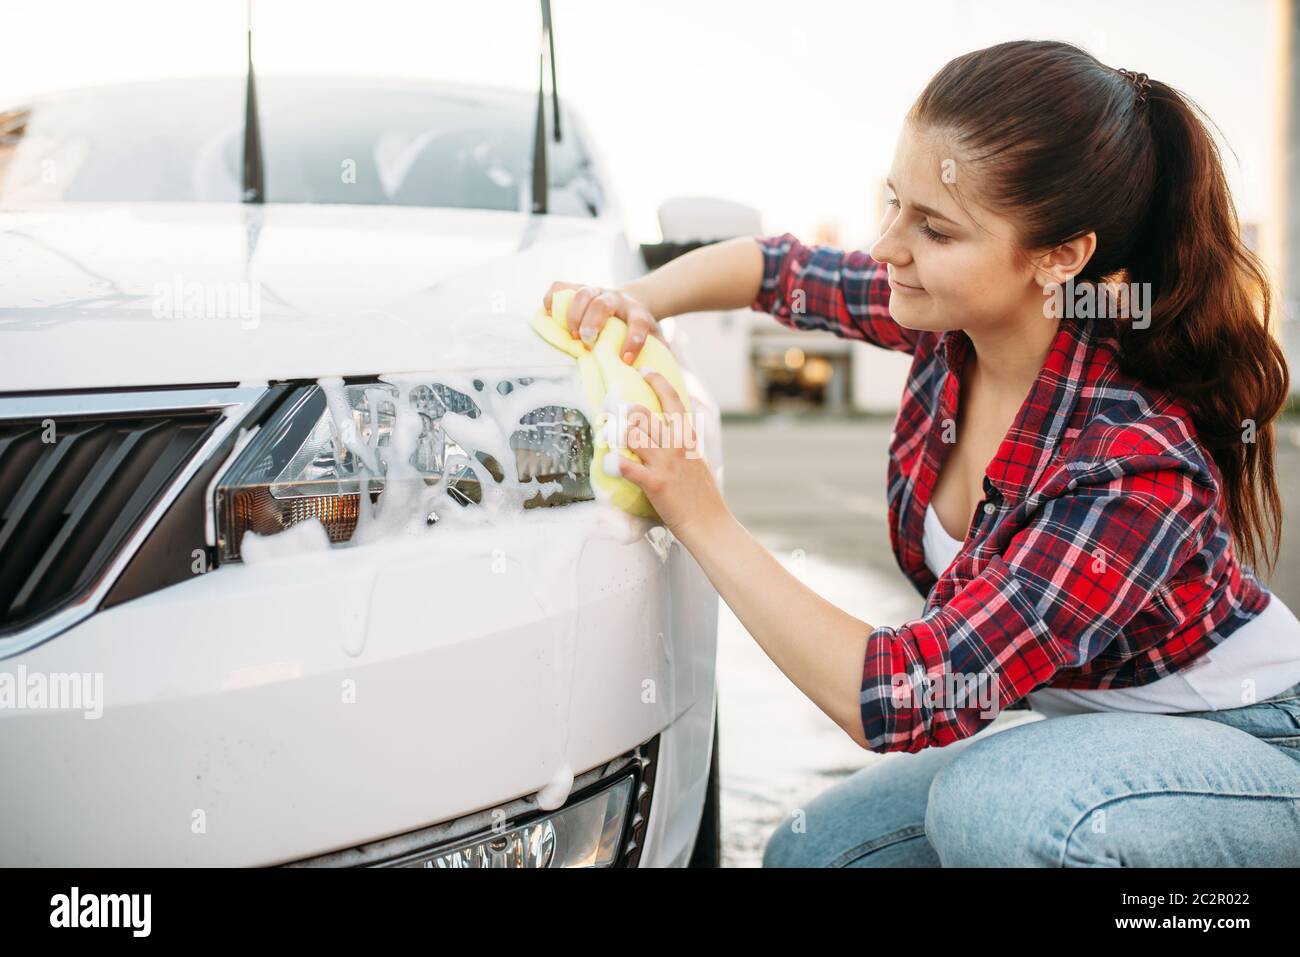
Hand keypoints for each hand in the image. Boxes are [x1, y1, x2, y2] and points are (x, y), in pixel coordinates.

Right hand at [543, 281, 664, 363]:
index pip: (638, 323)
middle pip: (603, 304)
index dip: (633, 341)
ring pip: (583, 292)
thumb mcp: (656, 339)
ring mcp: (596, 291)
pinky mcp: (578, 288)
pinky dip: (552, 298)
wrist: (631, 302)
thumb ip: (661, 354)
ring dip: (574, 314)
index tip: (625, 360)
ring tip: (571, 335)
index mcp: (637, 313)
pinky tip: (549, 314)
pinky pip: (561, 287)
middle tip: (587, 343)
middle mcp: (616, 299)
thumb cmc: (638, 329)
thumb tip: (660, 378)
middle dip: (593, 323)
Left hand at [607, 369, 728, 541]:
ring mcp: (665, 463)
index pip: (673, 400)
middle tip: (613, 414)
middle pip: (643, 415)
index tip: (644, 370)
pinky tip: (608, 462)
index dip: (657, 381)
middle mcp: (676, 446)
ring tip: (607, 435)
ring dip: (616, 432)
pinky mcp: (655, 483)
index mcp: (688, 439)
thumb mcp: (699, 462)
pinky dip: (615, 464)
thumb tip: (674, 434)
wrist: (710, 524)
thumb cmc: (703, 497)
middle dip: (624, 413)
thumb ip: (685, 447)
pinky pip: (628, 468)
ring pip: (634, 434)